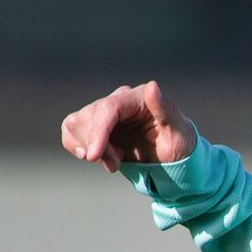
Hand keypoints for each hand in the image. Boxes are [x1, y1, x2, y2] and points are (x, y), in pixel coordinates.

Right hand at [61, 81, 196, 173]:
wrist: (174, 159)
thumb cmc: (180, 144)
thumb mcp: (179, 131)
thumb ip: (165, 108)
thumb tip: (152, 85)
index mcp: (138, 97)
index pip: (107, 109)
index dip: (97, 132)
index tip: (93, 156)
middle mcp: (118, 100)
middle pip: (87, 118)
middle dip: (97, 146)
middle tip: (116, 165)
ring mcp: (104, 112)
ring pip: (75, 124)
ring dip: (90, 148)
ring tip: (114, 162)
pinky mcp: (94, 125)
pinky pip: (71, 132)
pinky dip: (78, 147)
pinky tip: (98, 158)